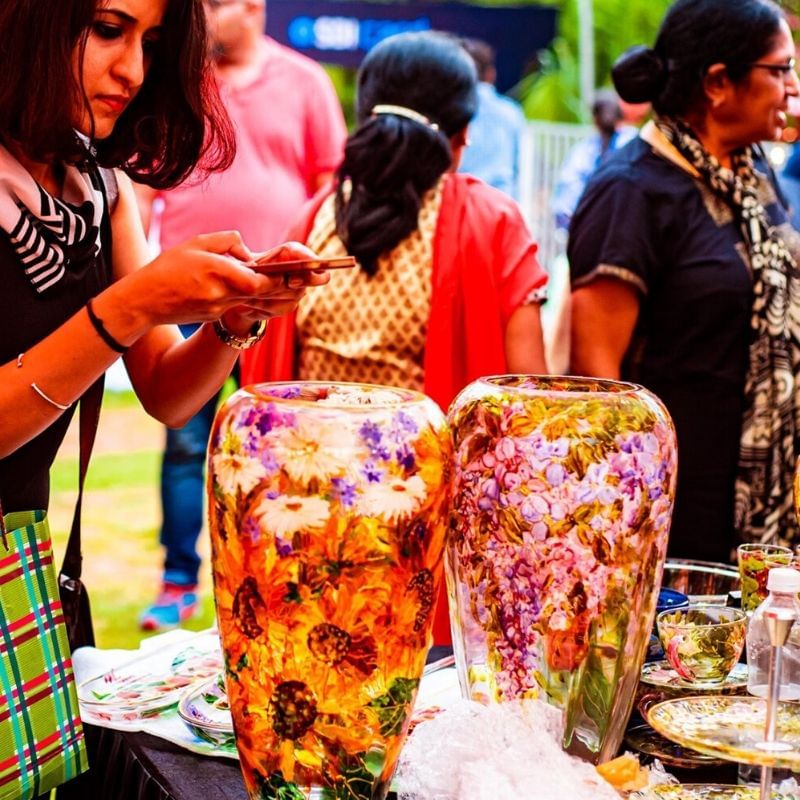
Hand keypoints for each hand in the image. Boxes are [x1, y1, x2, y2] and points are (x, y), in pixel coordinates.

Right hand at [120, 232, 327, 330]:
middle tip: (322, 276)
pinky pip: (248, 308)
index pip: (259, 280)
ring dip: (287, 295)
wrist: (144, 301)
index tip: (305, 270)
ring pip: (261, 303)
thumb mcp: (197, 242)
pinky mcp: (217, 316)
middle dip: (296, 285)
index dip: (284, 277)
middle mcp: (223, 295)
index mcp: (218, 274)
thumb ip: (228, 242)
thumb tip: (250, 252)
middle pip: (267, 293)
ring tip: (309, 284)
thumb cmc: (168, 267)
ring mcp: (221, 309)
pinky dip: (267, 301)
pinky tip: (284, 294)